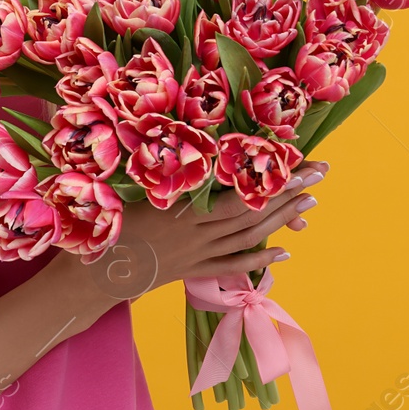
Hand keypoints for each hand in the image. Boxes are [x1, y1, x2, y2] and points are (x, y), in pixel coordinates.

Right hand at [51, 159, 327, 303]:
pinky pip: (231, 265)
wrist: (89, 280)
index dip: (268, 176)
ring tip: (311, 203)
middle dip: (287, 192)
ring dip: (281, 220)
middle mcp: (194, 231)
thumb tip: (149, 129)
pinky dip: (259, 260)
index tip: (296, 158)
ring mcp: (195, 253)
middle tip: (320, 175)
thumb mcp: (120, 189)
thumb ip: (145, 163)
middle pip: (251, 211)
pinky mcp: (191, 271)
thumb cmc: (98, 228)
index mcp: (179, 208)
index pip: (235, 191)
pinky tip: (285, 254)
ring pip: (247, 236)